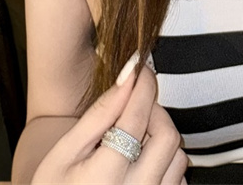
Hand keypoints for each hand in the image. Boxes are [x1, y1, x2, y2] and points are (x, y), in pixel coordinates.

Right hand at [32, 60, 187, 183]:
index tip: (141, 69)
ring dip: (161, 138)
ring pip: (177, 156)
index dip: (143, 84)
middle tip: (134, 109)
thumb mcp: (64, 153)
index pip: (138, 115)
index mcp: (106, 175)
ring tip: (135, 140)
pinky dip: (166, 163)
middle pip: (167, 135)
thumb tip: (127, 78)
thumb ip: (97, 115)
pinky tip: (141, 163)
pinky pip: (178, 179)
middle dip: (155, 112)